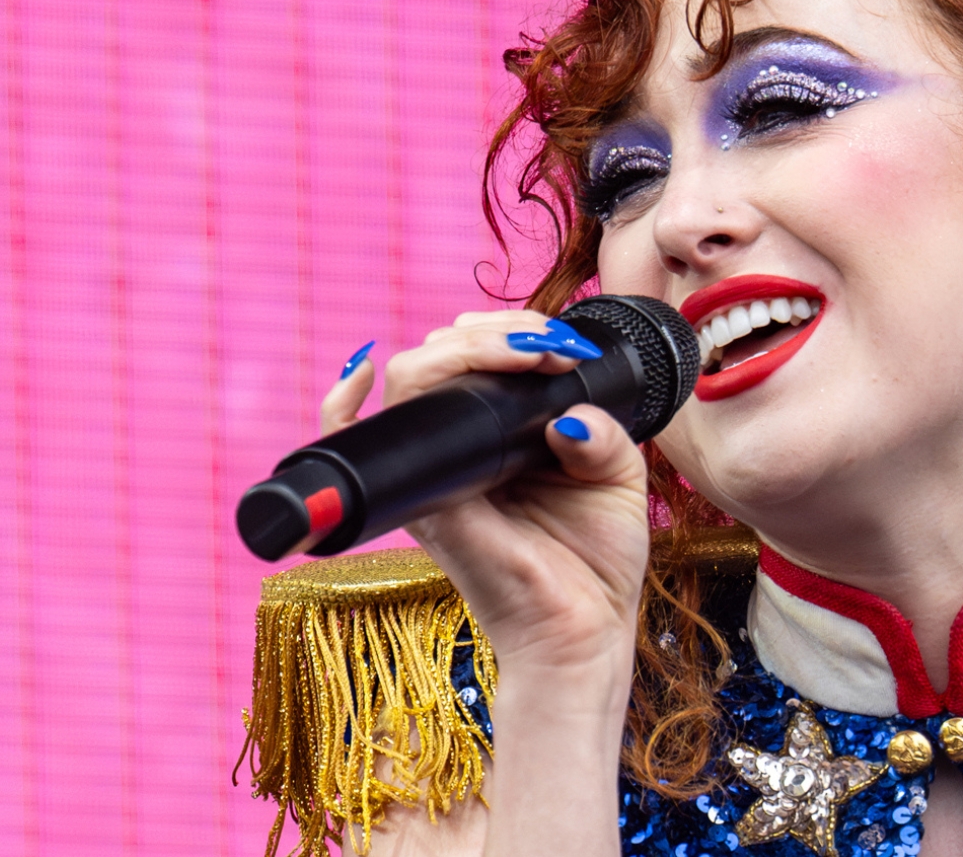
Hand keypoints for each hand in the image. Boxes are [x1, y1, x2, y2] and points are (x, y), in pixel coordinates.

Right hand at [321, 311, 651, 678]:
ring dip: (467, 347)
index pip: (476, 360)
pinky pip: (362, 445)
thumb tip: (565, 413)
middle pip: (440, 356)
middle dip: (497, 330)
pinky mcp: (428, 507)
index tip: (564, 342)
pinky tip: (367, 371)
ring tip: (530, 352)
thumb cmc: (596, 564)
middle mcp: (459, 450)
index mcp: (500, 438)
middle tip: (551, 345)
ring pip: (411, 381)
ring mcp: (436, 476)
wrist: (587, 632)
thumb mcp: (618, 477)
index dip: (511, 332)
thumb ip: (601, 431)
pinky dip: (344, 403)